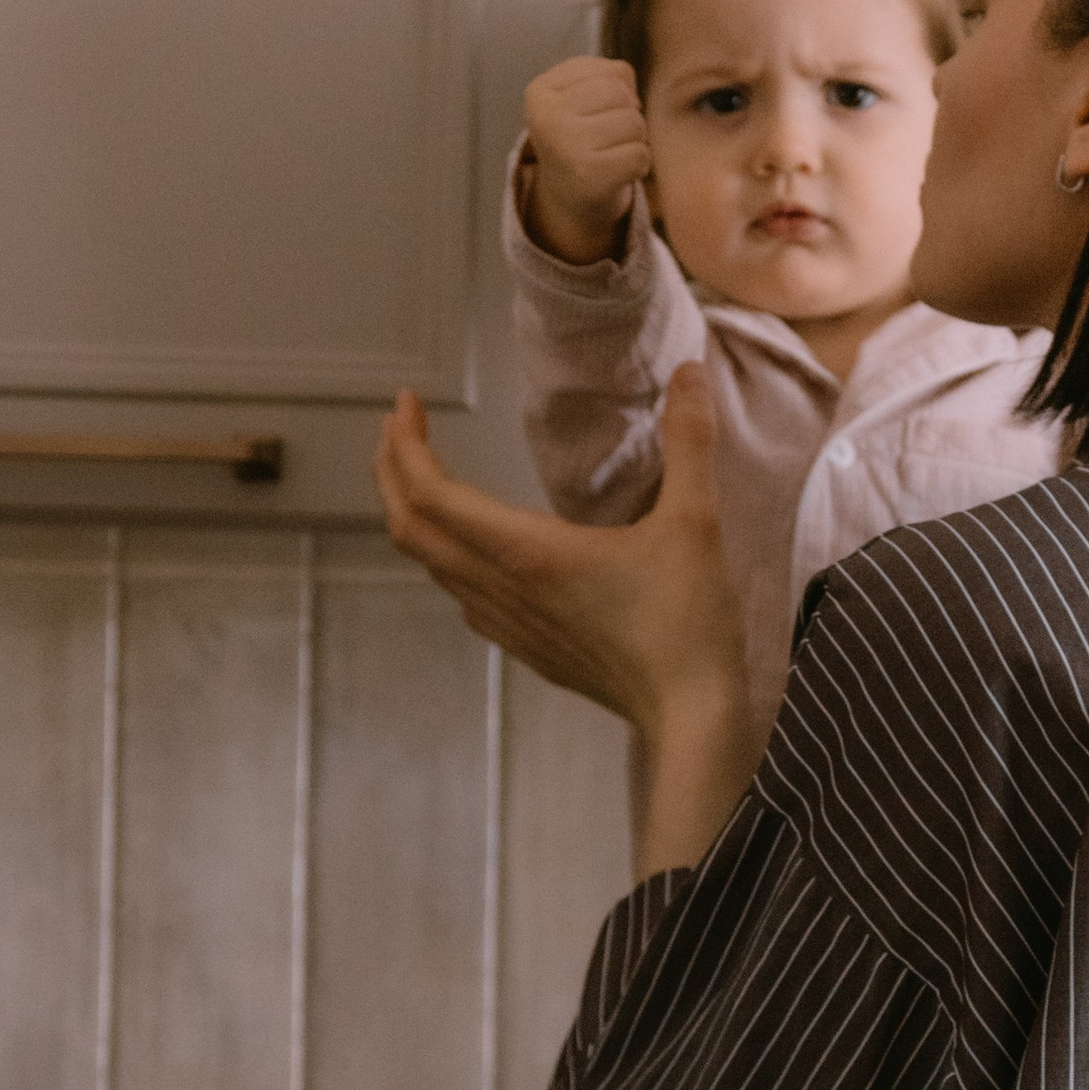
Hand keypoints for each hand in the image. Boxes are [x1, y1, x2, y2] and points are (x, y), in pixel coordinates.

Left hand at [375, 370, 763, 869]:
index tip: (406, 403)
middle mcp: (505, 590)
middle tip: (399, 429)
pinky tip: (474, 549)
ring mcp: (512, 626)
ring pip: (432, 564)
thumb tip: (692, 373)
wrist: (691, 716)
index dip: (406, 443)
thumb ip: (690, 443)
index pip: (432, 493)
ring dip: (414, 514)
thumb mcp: (696, 522)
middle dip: (392, 471)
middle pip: (410, 527)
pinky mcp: (530, 650)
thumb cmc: (689, 624)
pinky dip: (446, 557)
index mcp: (529, 553)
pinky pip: (463, 597)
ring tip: (424, 476)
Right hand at [522, 54, 652, 262]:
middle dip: (629, 114)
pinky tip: (617, 172)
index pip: (615, 71)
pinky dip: (638, 165)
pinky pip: (640, 155)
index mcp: (540, 90)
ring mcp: (566, 146)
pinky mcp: (589, 175)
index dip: (621, 93)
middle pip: (622, 94)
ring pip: (634, 123)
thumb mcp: (581, 95)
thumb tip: (634, 100)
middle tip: (609, 136)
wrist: (568, 198)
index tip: (597, 114)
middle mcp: (547, 117)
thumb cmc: (581, 136)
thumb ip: (610, 76)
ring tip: (612, 152)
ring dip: (635, 140)